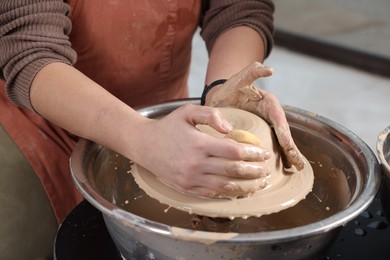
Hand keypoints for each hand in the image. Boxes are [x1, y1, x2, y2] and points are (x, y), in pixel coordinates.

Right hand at [134, 104, 270, 196]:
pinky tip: (238, 189)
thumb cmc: (168, 126)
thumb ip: (211, 115)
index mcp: (199, 144)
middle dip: (254, 171)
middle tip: (266, 169)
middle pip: (233, 170)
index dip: (253, 153)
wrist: (144, 145)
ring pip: (225, 186)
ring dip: (246, 185)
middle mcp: (196, 164)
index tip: (264, 153)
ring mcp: (191, 179)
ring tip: (258, 182)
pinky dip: (228, 192)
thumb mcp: (187, 112)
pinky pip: (212, 193)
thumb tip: (230, 129)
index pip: (234, 151)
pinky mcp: (186, 188)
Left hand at [205, 61, 304, 169]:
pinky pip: (268, 145)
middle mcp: (270, 116)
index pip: (279, 119)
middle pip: (283, 134)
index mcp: (269, 103)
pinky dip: (273, 156)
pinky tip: (276, 168)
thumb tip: (270, 69)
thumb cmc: (231, 87)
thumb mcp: (240, 78)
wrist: (221, 96)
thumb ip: (253, 71)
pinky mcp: (258, 134)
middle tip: (297, 164)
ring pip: (278, 142)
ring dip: (286, 155)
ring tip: (293, 169)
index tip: (288, 147)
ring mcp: (265, 126)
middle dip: (291, 149)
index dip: (284, 133)